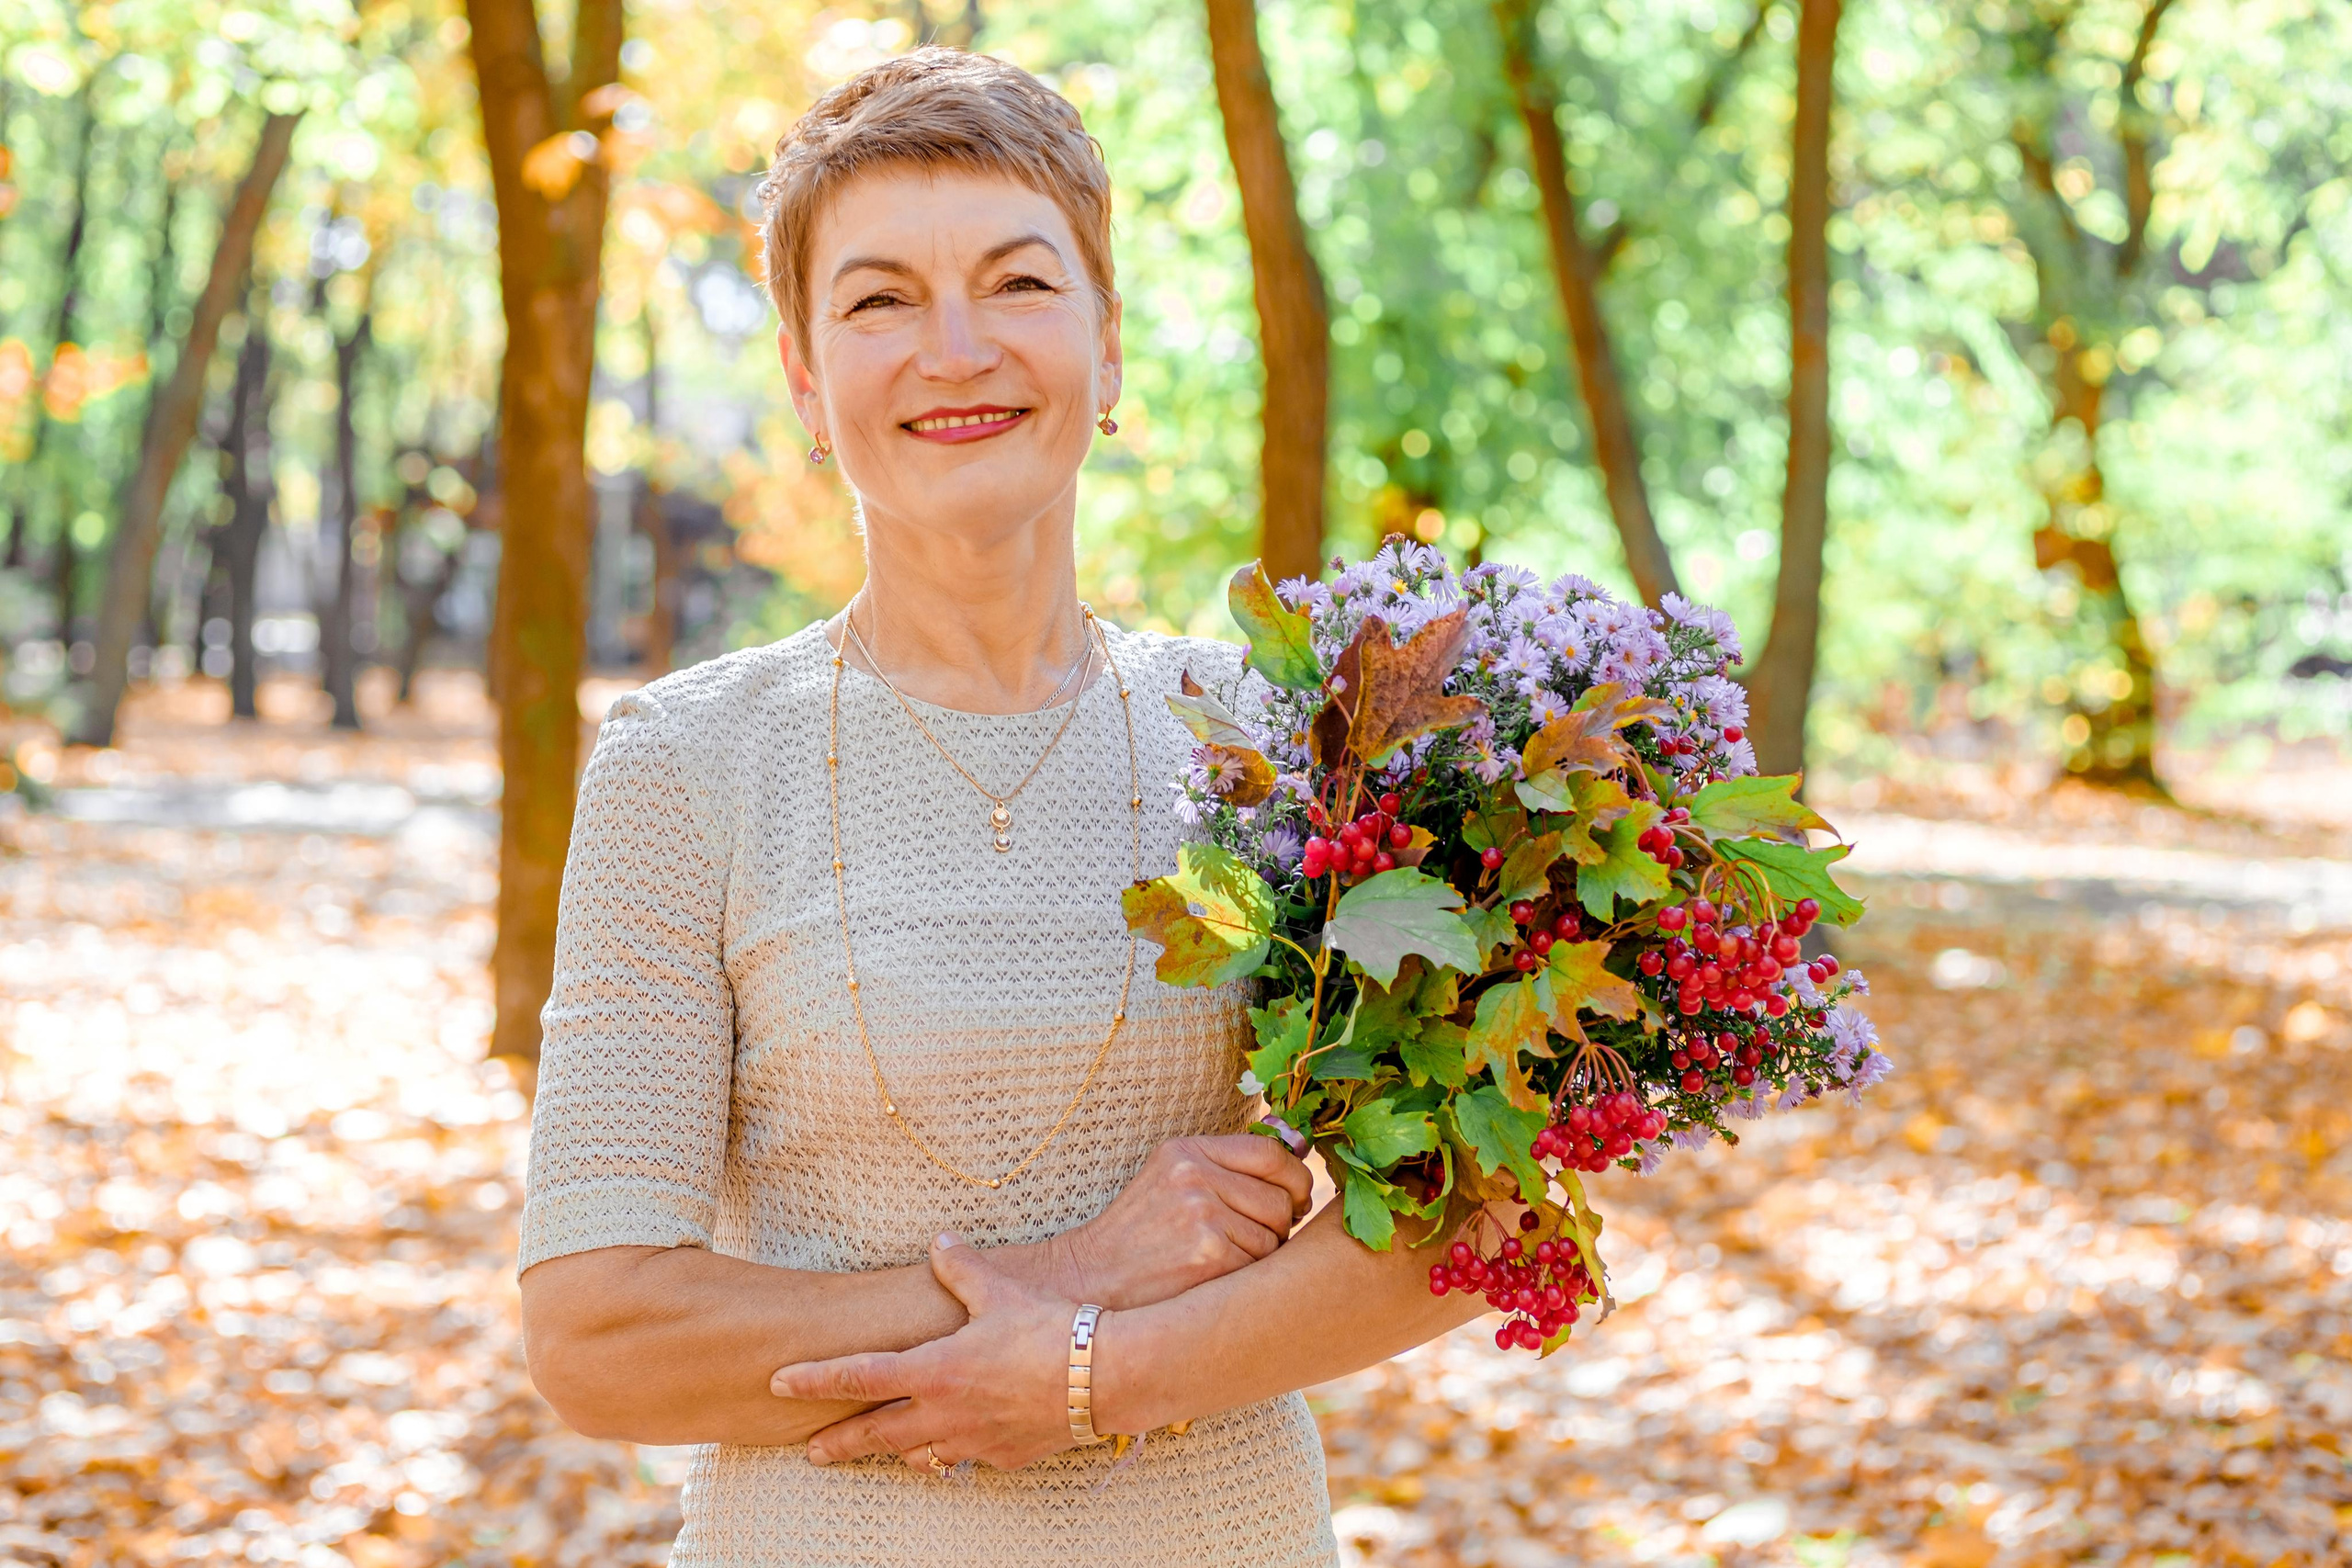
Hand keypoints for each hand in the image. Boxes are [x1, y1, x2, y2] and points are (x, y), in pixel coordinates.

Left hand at [777, 1233, 1078, 1471]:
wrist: (1105, 1377)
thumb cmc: (1050, 1330)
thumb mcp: (1000, 1291)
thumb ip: (960, 1268)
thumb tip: (938, 1242)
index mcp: (935, 1369)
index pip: (859, 1376)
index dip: (815, 1380)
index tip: (780, 1383)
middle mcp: (945, 1412)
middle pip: (877, 1434)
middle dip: (840, 1443)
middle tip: (811, 1451)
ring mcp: (974, 1440)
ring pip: (919, 1454)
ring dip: (895, 1449)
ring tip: (879, 1447)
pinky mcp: (1005, 1456)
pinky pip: (965, 1458)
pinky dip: (950, 1451)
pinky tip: (951, 1444)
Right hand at [1039, 1134, 1313, 1309]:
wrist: (1091, 1280)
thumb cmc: (1139, 1236)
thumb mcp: (1171, 1181)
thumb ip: (1224, 1169)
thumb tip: (1299, 1172)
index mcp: (1187, 1150)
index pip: (1270, 1153)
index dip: (1295, 1179)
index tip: (1297, 1199)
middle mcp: (1195, 1175)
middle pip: (1280, 1197)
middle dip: (1281, 1224)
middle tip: (1256, 1240)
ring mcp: (1202, 1213)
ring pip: (1275, 1235)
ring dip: (1263, 1255)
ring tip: (1224, 1261)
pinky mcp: (1209, 1254)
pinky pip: (1260, 1265)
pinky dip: (1247, 1278)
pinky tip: (1216, 1281)